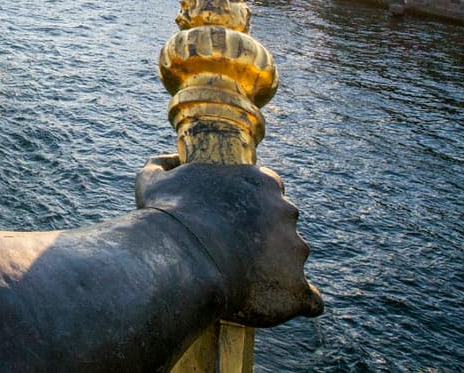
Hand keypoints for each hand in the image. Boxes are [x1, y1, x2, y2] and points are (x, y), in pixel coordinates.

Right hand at [136, 154, 322, 326]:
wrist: (178, 260)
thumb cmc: (167, 219)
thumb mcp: (154, 182)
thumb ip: (162, 164)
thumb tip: (168, 159)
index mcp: (260, 181)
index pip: (267, 191)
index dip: (247, 209)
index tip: (228, 222)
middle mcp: (286, 210)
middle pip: (282, 224)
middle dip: (262, 238)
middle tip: (230, 253)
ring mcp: (296, 249)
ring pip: (292, 260)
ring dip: (273, 269)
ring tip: (240, 283)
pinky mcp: (297, 287)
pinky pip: (309, 300)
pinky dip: (295, 301)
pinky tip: (276, 303)